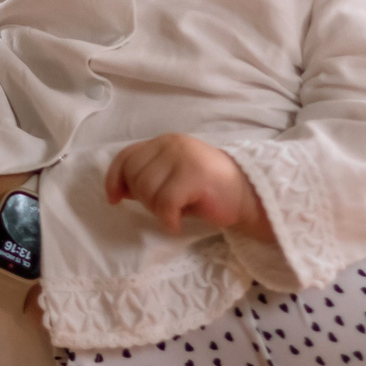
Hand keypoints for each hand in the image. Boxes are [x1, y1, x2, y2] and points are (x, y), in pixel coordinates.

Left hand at [105, 134, 273, 241]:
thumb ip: (148, 177)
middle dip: (143, 198)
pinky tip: (177, 224)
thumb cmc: (209, 192)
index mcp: (164, 142)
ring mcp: (184, 157)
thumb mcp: (172, 178)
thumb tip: (117, 190)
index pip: (126, 156)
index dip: (115, 178)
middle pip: (134, 175)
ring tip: (174, 213)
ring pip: (147, 190)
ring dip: (156, 210)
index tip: (114, 199)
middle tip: (164, 208)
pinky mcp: (195, 175)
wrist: (250, 197)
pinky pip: (165, 203)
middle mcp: (172, 144)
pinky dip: (168, 220)